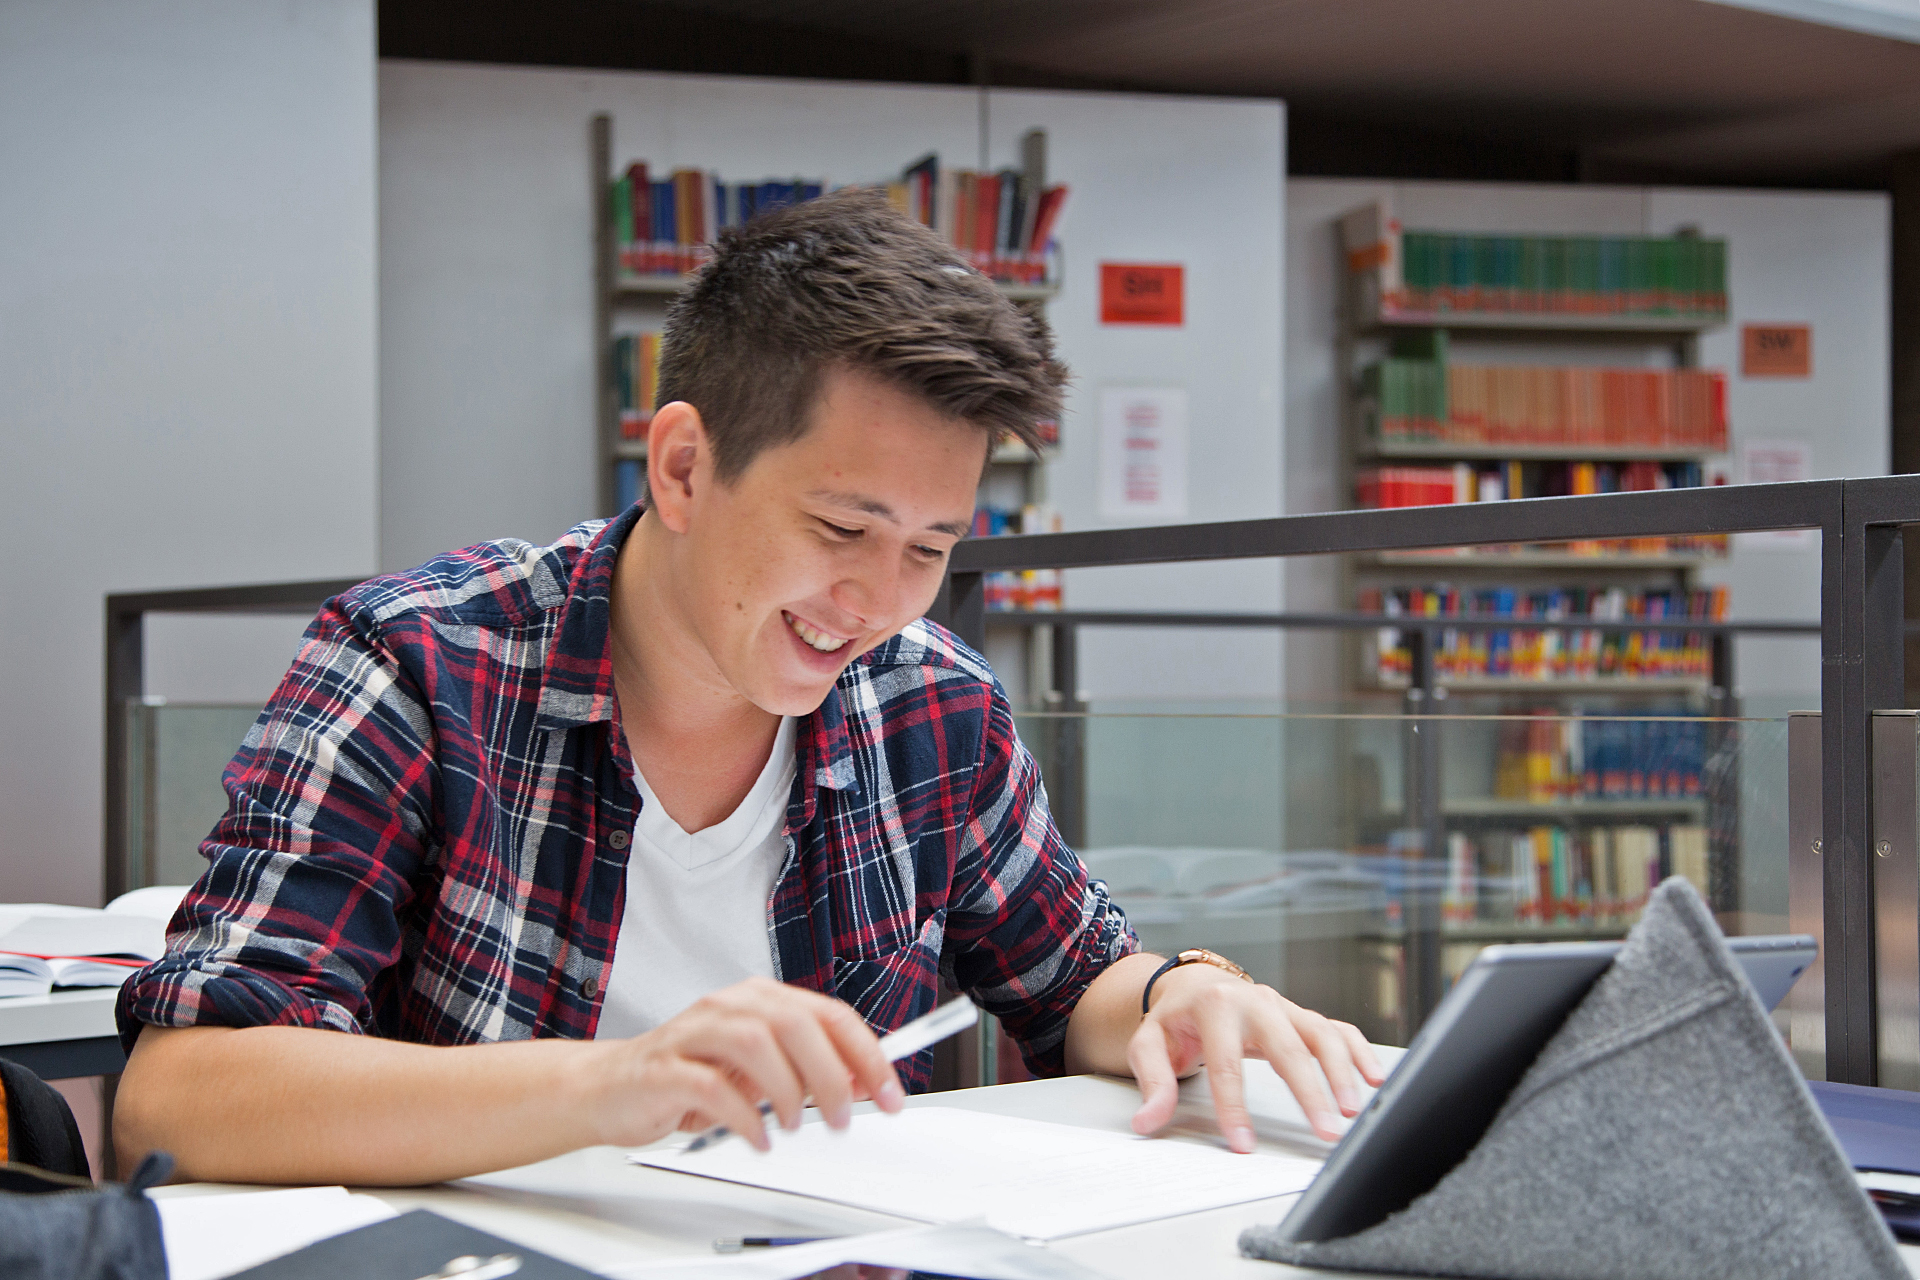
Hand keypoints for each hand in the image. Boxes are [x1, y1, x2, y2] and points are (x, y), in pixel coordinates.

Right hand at [589, 976, 905, 1150]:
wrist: (609, 1087)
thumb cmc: (689, 1075)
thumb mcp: (757, 1070)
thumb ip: (805, 1069)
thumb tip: (861, 1082)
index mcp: (760, 1000)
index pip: (828, 1014)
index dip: (866, 1053)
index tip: (888, 1092)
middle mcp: (730, 1006)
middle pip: (796, 1024)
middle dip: (831, 1074)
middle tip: (842, 1117)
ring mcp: (694, 1033)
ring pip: (757, 1044)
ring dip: (788, 1092)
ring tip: (794, 1126)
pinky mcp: (665, 1068)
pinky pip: (712, 1086)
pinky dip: (744, 1117)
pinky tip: (757, 1138)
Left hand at [1126, 965, 1383, 1152]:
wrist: (1193, 985)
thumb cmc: (1176, 1019)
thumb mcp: (1149, 1044)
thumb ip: (1153, 1081)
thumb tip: (1149, 1119)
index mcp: (1214, 1006)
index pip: (1227, 1063)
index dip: (1235, 1107)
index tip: (1244, 1143)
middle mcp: (1255, 1001)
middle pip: (1288, 1047)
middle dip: (1310, 1091)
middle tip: (1325, 1130)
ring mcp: (1283, 1007)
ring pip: (1320, 1035)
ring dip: (1342, 1072)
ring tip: (1353, 1112)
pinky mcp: (1301, 1015)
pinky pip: (1337, 1029)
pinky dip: (1359, 1050)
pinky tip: (1374, 1078)